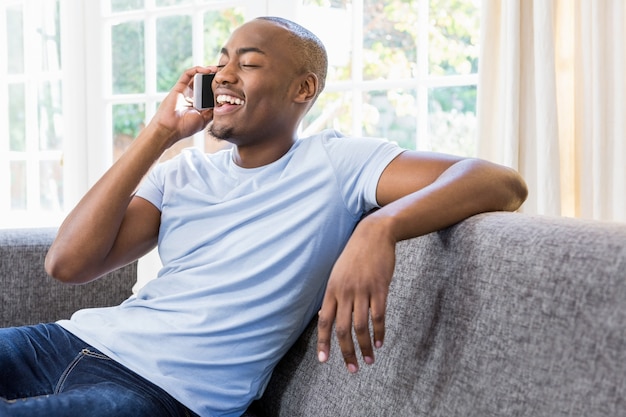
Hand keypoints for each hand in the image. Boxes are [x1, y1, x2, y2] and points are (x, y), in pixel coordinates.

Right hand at [150, 66, 216, 147]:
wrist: (170, 129)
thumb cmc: (185, 127)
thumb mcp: (204, 120)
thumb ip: (212, 112)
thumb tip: (222, 104)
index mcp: (198, 105)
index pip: (208, 93)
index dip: (216, 88)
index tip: (227, 85)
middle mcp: (192, 97)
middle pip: (203, 83)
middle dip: (212, 77)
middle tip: (222, 74)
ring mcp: (185, 91)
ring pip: (196, 77)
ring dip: (206, 71)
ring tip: (216, 69)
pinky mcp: (179, 87)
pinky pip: (187, 74)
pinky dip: (196, 70)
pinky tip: (206, 70)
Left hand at [317, 217, 395, 372]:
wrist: (373, 234)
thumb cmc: (354, 255)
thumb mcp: (338, 273)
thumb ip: (333, 295)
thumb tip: (326, 315)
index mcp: (331, 289)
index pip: (324, 321)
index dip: (323, 342)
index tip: (324, 360)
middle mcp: (344, 292)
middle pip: (343, 329)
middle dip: (346, 352)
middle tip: (352, 368)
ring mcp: (363, 290)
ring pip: (361, 326)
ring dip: (364, 347)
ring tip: (368, 360)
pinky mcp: (380, 288)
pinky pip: (378, 316)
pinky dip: (379, 332)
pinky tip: (380, 343)